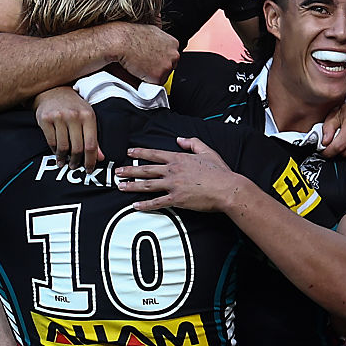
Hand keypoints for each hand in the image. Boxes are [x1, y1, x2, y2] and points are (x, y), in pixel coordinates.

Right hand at [34, 86, 101, 170]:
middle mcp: (74, 116)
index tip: (89, 169)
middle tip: (75, 167)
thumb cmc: (73, 106)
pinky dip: (55, 151)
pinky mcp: (46, 120)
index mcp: (88, 116)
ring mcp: (59, 117)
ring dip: (64, 158)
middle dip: (76, 161)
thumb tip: (100, 158)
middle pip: (77, 148)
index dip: (91, 160)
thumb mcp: (87, 117)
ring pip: (63, 147)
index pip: (91, 144)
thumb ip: (94, 138)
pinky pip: (51, 142)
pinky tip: (57, 153)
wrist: (53, 90)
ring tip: (64, 162)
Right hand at [109, 22, 179, 83]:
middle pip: (170, 67)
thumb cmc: (132, 36)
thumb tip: (159, 46)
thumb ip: (161, 41)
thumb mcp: (153, 31)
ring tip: (141, 65)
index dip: (161, 59)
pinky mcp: (159, 77)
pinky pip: (155, 84)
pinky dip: (148, 80)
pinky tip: (140, 71)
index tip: (153, 59)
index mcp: (173, 43)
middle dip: (159, 67)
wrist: (122, 42)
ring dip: (153, 74)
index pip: (172, 56)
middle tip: (146, 63)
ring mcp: (167, 66)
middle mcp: (173, 54)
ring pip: (163, 76)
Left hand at [116, 137, 242, 211]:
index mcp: (179, 159)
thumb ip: (192, 142)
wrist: (226, 188)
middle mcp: (173, 171)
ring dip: (132, 186)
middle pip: (146, 170)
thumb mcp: (206, 151)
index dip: (140, 153)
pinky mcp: (177, 200)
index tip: (130, 152)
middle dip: (130, 170)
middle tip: (118, 171)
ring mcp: (173, 186)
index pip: (155, 154)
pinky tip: (135, 205)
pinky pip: (157, 202)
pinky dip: (145, 205)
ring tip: (120, 186)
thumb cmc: (219, 171)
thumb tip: (179, 139)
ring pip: (147, 185)